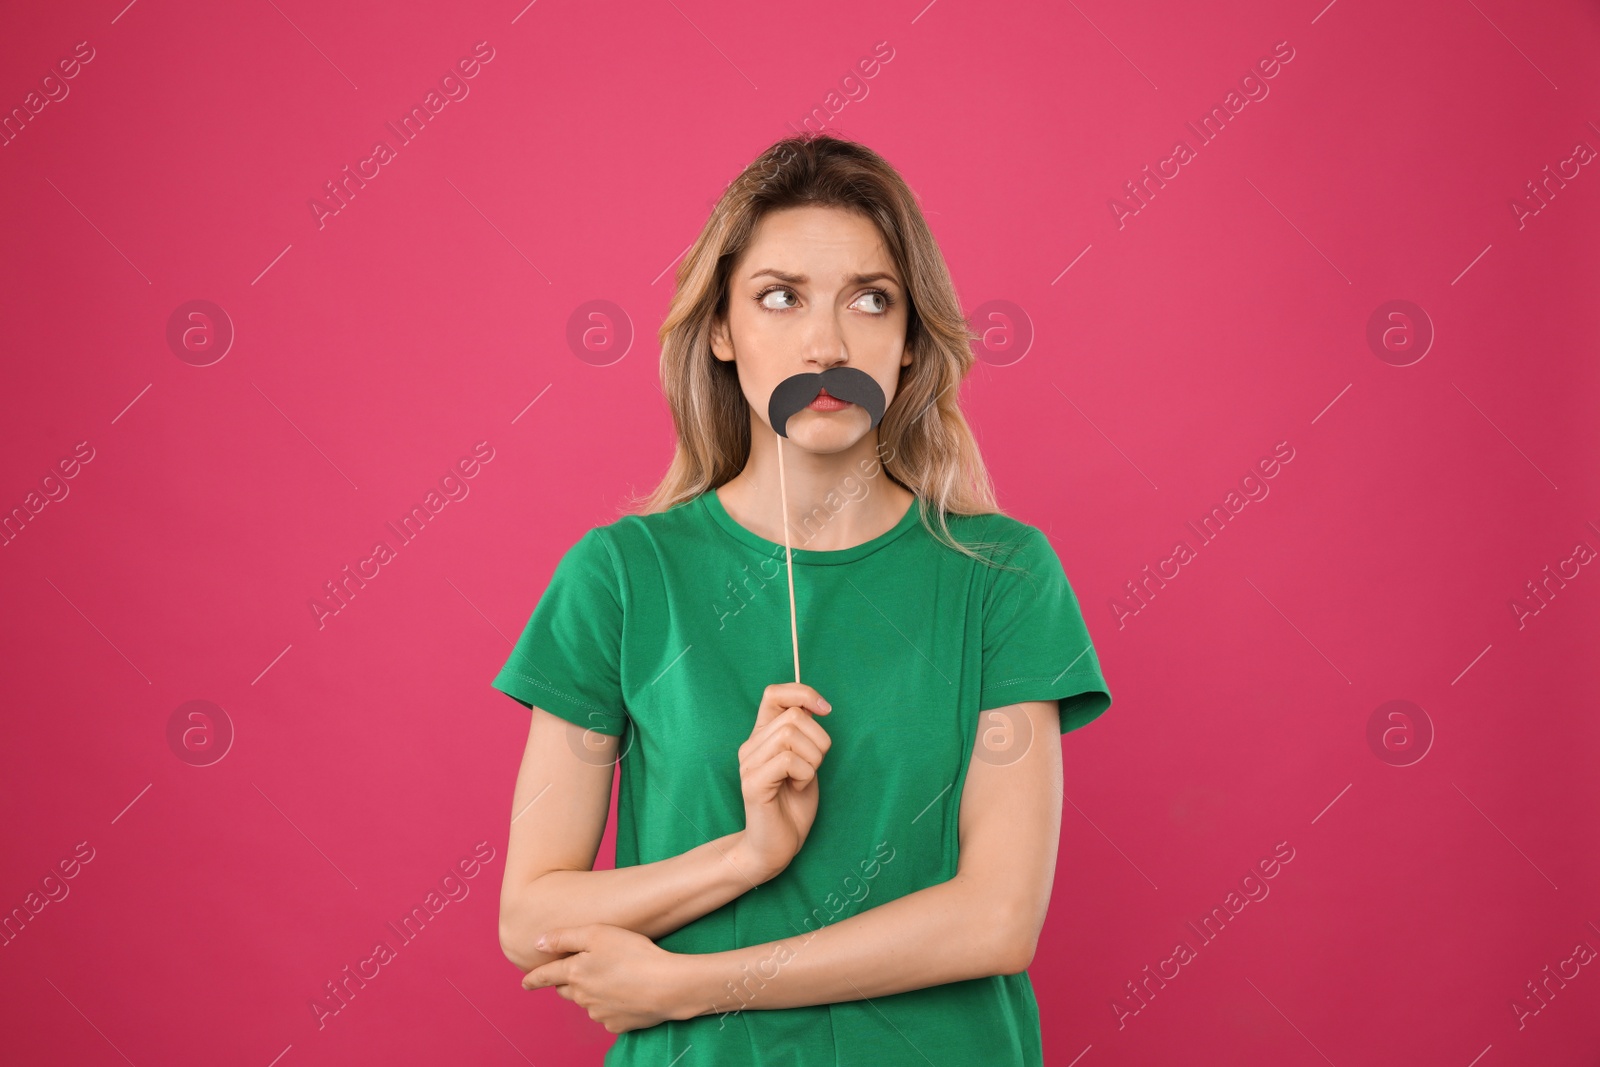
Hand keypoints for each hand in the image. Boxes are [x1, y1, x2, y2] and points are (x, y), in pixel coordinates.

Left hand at [521, 923, 691, 1033]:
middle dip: (568, 983)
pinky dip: (611, 1005)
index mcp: (574, 973)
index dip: (534, 979)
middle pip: (567, 990)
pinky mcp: (617, 1025)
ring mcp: (599, 1013)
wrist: (667, 986)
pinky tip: (627, 993)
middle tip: (579, 971)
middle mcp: (582, 997)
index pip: (546, 976)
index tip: (525, 983)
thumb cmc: (634, 954)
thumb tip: (537, 943)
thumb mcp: (597, 933)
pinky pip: (607, 1014)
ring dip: (592, 992)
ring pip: (587, 1002)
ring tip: (614, 977)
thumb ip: (564, 937)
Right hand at [734, 682, 832, 882]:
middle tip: (814, 766)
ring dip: (813, 759)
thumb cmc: (793, 804)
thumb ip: (804, 734)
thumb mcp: (806, 760)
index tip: (825, 710)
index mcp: (762, 736)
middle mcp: (751, 745)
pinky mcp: (753, 783)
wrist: (776, 846)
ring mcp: (749, 764)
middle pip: (794, 716)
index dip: (803, 693)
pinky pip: (789, 760)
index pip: (774, 693)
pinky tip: (797, 788)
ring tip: (804, 779)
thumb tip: (814, 706)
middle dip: (819, 740)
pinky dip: (805, 774)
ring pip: (791, 735)